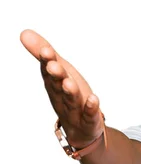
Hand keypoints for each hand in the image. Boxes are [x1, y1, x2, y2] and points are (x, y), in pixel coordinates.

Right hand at [20, 29, 102, 147]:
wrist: (82, 131)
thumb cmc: (70, 97)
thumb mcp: (60, 74)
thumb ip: (45, 55)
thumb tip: (24, 32)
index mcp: (54, 85)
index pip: (49, 72)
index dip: (47, 61)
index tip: (46, 50)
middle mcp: (62, 98)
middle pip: (58, 86)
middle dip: (56, 76)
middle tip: (53, 65)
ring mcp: (75, 111)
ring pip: (72, 101)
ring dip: (70, 92)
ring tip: (69, 83)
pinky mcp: (89, 121)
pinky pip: (89, 115)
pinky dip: (91, 108)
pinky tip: (93, 99)